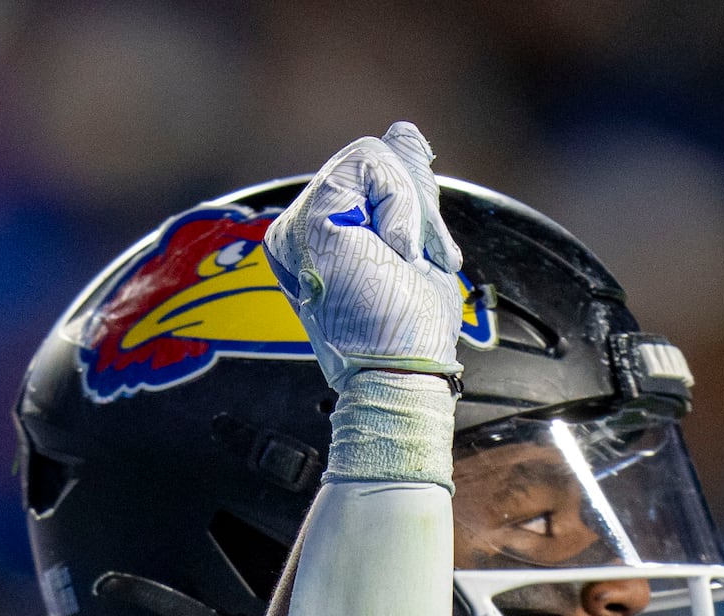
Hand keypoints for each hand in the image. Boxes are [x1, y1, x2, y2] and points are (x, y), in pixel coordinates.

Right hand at [263, 120, 462, 390]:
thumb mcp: (418, 244)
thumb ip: (406, 190)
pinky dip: (401, 204)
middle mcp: (304, 231)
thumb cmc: (410, 334)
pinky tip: (396, 251)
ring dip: (411, 209)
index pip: (369, 176)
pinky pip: (368, 163)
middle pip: (370, 163)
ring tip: (407, 261)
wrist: (399, 376)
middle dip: (415, 206)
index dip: (411, 205)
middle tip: (422, 263)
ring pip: (370, 158)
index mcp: (322, 239)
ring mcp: (300, 227)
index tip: (423, 261)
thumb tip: (404, 131)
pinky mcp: (309, 222)